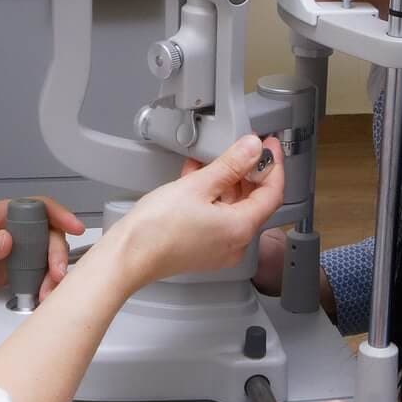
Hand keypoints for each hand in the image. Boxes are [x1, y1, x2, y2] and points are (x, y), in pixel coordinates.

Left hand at [0, 198, 84, 301]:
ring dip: (54, 274)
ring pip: (48, 257)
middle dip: (58, 254)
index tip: (73, 227)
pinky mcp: (18, 271)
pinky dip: (45, 286)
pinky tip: (43, 296)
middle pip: (49, 235)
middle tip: (57, 274)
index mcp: (3, 215)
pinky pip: (39, 275)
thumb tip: (8, 241)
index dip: (59, 214)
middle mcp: (16, 230)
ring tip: (48, 292)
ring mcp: (19, 251)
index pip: (38, 207)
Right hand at [105, 134, 284, 290]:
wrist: (127, 255)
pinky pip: (217, 218)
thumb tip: (251, 149)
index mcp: (241, 228)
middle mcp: (236, 243)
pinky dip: (212, 197)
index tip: (269, 146)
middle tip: (243, 148)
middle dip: (249, 172)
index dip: (273, 165)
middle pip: (254, 201)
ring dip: (227, 182)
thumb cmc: (155, 229)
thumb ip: (229, 164)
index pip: (272, 193)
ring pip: (234, 209)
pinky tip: (198, 178)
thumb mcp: (197, 186)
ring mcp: (219, 248)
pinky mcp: (202, 248)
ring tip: (213, 160)